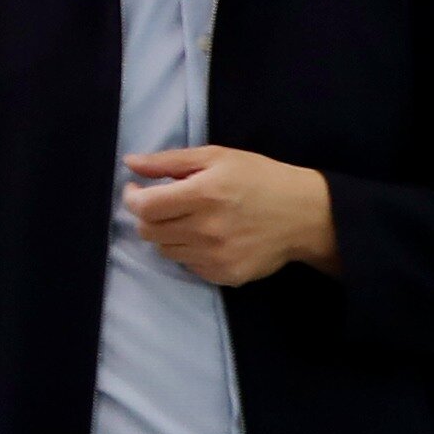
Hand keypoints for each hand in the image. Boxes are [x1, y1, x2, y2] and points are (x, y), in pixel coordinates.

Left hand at [124, 144, 336, 285]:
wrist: (303, 214)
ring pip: (165, 251)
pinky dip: (189, 251)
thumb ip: (169, 161)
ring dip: (168, 233)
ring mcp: (215, 257)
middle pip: (149, 232)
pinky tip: (208, 236)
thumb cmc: (259, 177)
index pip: (144, 207)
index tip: (137, 190)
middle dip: (148, 216)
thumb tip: (130, 163)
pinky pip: (188, 266)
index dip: (132, 198)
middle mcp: (206, 230)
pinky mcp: (225, 276)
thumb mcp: (217, 157)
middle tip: (163, 203)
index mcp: (203, 194)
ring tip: (189, 218)